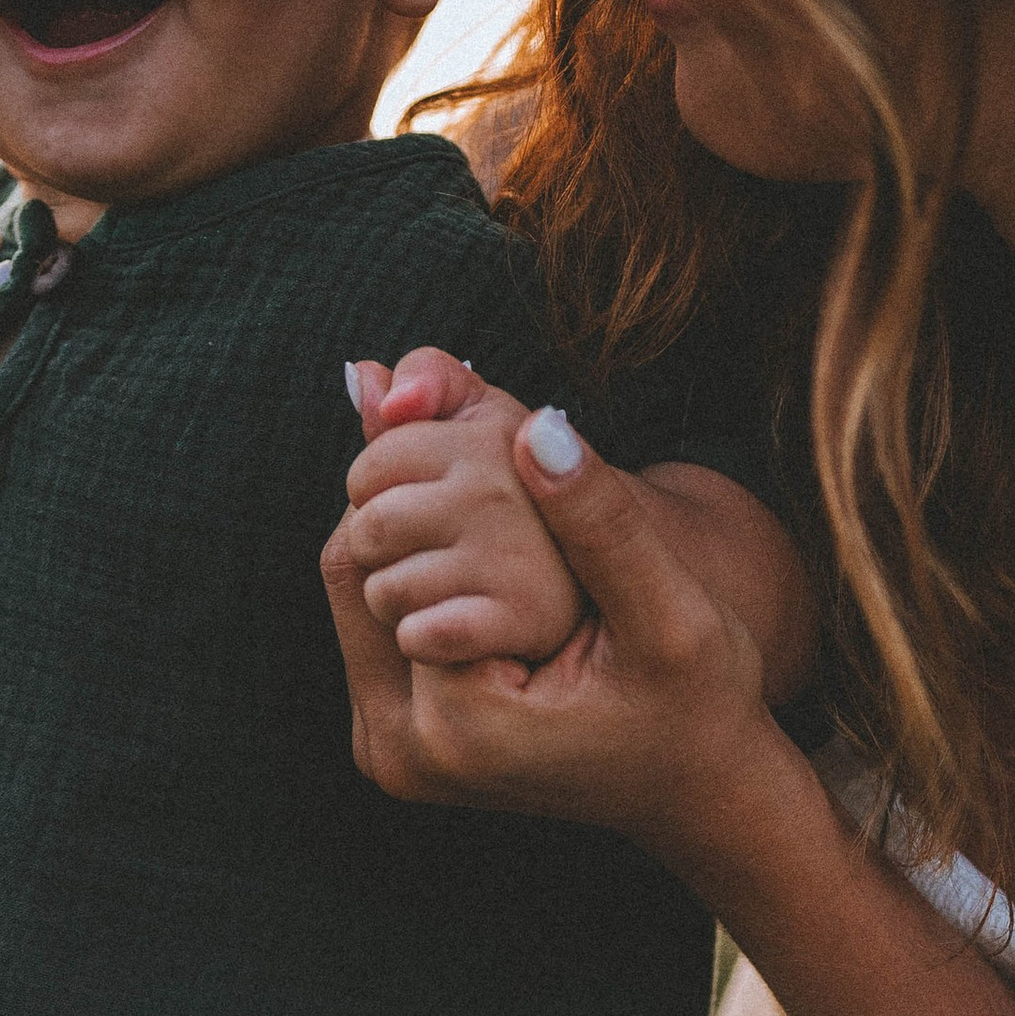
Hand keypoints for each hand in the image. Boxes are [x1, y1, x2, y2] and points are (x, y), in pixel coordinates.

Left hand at [322, 403, 785, 874]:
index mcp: (453, 722)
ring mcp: (391, 757)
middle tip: (482, 465)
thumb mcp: (670, 611)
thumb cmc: (700, 706)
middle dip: (404, 509)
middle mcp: (399, 753)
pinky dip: (414, 582)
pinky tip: (474, 558)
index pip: (376, 554)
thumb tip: (536, 427)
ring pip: (356, 599)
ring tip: (484, 506)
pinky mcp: (398, 749)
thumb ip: (601, 523)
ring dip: (405, 540)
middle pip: (350, 577)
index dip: (422, 479)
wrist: (695, 792)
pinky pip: (376, 633)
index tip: (485, 440)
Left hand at [341, 346, 584, 661]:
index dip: (377, 486)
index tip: (416, 500)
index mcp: (494, 435)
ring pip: (386, 588)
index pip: (375, 461)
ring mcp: (514, 564)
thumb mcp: (504, 428)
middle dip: (380, 546)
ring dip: (398, 600)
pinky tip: (455, 632)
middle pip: (371, 526)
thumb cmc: (548, 510)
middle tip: (427, 553)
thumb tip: (365, 376)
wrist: (648, 589)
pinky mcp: (523, 627)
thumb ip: (436, 387)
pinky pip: (420, 635)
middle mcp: (502, 492)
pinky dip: (423, 639)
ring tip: (447, 593)